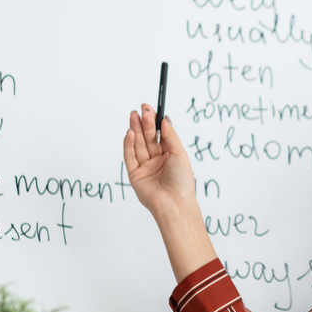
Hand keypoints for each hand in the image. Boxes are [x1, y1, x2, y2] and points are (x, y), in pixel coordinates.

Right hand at [122, 104, 195, 219]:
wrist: (174, 203)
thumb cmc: (182, 181)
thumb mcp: (180, 154)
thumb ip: (170, 137)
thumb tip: (165, 120)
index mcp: (169, 156)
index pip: (160, 135)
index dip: (154, 122)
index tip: (151, 109)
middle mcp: (156, 160)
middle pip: (148, 138)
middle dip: (144, 123)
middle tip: (142, 110)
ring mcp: (145, 167)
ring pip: (138, 144)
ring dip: (136, 129)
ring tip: (134, 116)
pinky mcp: (134, 174)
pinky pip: (130, 156)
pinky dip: (129, 144)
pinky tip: (130, 133)